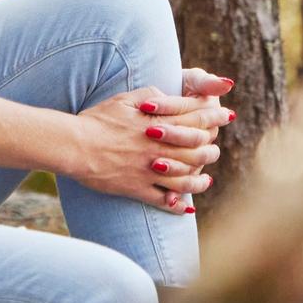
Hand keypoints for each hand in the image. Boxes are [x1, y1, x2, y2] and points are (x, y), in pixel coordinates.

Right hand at [68, 86, 222, 212]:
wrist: (75, 145)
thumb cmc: (98, 119)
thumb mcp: (126, 99)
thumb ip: (152, 96)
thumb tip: (170, 96)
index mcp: (159, 124)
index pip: (197, 119)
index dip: (215, 116)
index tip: (227, 114)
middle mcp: (159, 149)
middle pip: (198, 151)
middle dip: (212, 149)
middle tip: (216, 149)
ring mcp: (150, 171)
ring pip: (186, 180)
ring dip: (200, 181)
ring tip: (206, 180)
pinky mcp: (137, 189)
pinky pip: (164, 201)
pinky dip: (178, 206)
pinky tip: (185, 207)